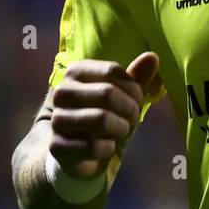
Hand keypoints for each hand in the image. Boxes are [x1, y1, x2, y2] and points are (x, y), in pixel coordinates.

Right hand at [48, 52, 161, 180]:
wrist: (80, 151)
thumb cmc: (107, 116)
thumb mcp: (124, 96)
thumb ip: (137, 77)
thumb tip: (152, 56)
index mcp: (76, 71)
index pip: (112, 70)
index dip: (133, 88)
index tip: (136, 99)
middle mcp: (62, 92)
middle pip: (107, 93)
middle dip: (129, 109)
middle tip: (132, 119)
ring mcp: (56, 119)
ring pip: (100, 119)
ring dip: (121, 129)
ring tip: (121, 131)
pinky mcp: (57, 146)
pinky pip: (92, 146)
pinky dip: (108, 148)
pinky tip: (106, 147)